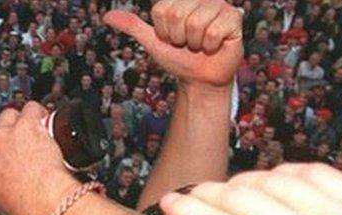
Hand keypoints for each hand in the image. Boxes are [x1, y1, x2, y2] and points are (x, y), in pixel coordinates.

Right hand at [0, 102, 75, 214]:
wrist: (44, 202)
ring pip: (7, 115)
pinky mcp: (26, 125)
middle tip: (14, 145)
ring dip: (17, 121)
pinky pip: (29, 108)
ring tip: (30, 132)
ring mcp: (5, 134)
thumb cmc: (24, 207)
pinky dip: (36, 112)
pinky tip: (42, 119)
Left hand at [104, 0, 242, 88]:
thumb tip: (106, 16)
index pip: (162, 10)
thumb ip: (133, 26)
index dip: (163, 31)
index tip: (172, 38)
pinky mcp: (235, 18)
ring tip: (200, 45)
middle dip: (178, 37)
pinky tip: (214, 47)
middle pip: (177, 14)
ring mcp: (220, 5)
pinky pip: (213, 31)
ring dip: (195, 43)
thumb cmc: (178, 58)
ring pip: (195, 23)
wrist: (200, 79)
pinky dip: (210, 46)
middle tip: (187, 43)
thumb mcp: (153, 42)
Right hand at [160, 163, 341, 214]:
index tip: (170, 204)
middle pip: (243, 196)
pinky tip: (280, 185)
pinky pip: (319, 174)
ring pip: (278, 178)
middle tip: (197, 198)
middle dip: (210, 193)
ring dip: (247, 182)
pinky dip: (289, 175)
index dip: (188, 211)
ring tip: (236, 193)